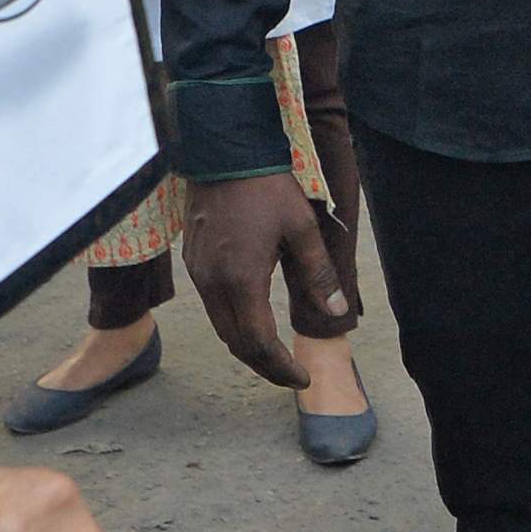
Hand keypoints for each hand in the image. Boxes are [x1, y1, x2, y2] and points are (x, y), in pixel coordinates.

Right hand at [183, 172, 342, 388]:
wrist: (223, 153)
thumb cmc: (266, 187)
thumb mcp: (301, 228)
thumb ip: (319, 274)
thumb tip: (337, 311)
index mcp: (242, 280)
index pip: (259, 343)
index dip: (281, 368)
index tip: (303, 378)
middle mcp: (213, 284)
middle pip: (236, 344)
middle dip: (264, 366)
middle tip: (291, 375)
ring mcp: (198, 274)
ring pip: (221, 328)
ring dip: (247, 347)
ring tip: (275, 355)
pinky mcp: (193, 262)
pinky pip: (212, 307)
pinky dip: (233, 324)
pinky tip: (252, 321)